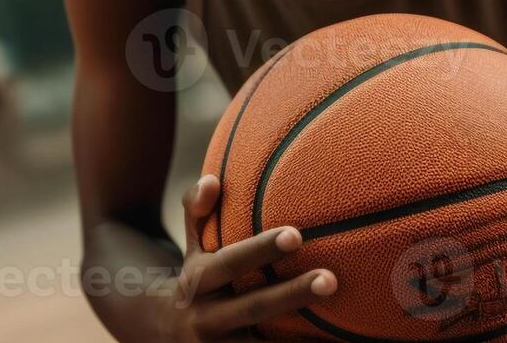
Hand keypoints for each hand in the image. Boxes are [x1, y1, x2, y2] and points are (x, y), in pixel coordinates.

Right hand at [162, 175, 336, 341]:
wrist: (166, 335)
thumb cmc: (196, 278)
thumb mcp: (189, 246)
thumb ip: (196, 211)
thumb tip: (212, 180)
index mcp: (198, 282)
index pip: (231, 264)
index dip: (260, 250)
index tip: (296, 235)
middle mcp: (208, 319)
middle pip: (254, 307)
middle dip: (292, 294)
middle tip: (330, 279)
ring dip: (300, 337)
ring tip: (341, 329)